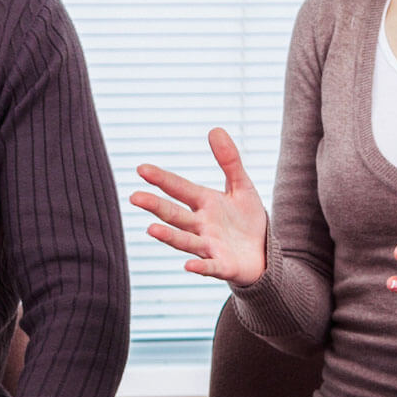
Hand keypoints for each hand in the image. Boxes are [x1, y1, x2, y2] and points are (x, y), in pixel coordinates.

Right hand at [132, 128, 268, 285]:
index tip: (141, 169)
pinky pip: (210, 266)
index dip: (162, 179)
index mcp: (204, 204)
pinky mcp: (223, 266)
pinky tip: (188, 265)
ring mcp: (209, 246)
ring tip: (151, 229)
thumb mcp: (241, 186)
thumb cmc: (246, 220)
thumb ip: (229, 160)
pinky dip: (200, 267)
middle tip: (134, 197)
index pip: (179, 189)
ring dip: (170, 236)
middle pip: (175, 214)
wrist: (262, 253)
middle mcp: (200, 225)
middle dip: (156, 206)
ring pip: (186, 240)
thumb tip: (215, 129)